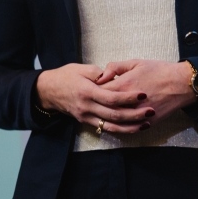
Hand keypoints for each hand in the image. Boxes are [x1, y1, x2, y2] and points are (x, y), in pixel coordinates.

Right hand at [35, 63, 150, 133]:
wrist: (47, 91)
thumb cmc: (67, 76)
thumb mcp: (83, 68)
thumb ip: (101, 73)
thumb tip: (116, 76)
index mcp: (87, 91)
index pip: (111, 97)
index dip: (129, 97)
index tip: (144, 94)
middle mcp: (86, 107)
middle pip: (113, 114)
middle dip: (134, 114)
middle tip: (151, 111)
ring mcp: (85, 116)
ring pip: (110, 126)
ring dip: (129, 126)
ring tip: (146, 124)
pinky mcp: (85, 121)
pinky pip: (104, 128)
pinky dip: (119, 130)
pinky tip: (132, 129)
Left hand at [96, 59, 196, 126]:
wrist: (181, 82)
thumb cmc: (160, 71)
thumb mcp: (137, 63)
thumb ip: (116, 67)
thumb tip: (101, 76)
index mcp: (123, 85)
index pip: (99, 92)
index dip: (94, 91)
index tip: (94, 90)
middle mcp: (127, 102)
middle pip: (104, 108)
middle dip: (99, 106)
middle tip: (97, 103)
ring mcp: (136, 114)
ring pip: (114, 122)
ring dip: (108, 119)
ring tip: (106, 114)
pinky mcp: (146, 122)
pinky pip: (129, 129)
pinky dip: (122, 128)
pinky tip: (118, 124)